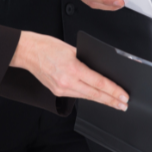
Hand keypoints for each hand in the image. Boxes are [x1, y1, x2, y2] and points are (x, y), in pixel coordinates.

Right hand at [10, 31, 128, 109]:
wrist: (27, 52)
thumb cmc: (48, 46)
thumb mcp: (73, 49)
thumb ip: (88, 60)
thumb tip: (103, 70)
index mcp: (72, 68)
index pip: (99, 82)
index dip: (113, 91)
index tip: (124, 96)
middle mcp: (66, 81)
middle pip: (95, 94)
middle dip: (112, 100)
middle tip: (124, 104)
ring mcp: (61, 89)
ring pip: (87, 97)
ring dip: (102, 101)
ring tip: (115, 104)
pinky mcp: (57, 92)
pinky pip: (78, 96)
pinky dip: (89, 97)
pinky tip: (98, 98)